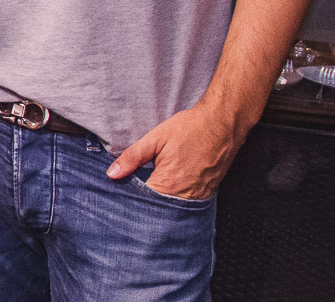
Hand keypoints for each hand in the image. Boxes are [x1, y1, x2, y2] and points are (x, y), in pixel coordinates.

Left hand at [106, 101, 244, 199]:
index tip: (123, 196)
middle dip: (147, 205)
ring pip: (175, 209)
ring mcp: (200, 196)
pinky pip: (189, 202)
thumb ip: (132, 157)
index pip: (145, 204)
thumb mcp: (155, 139)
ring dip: (163, 204)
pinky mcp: (209, 192)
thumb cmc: (189, 129)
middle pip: (160, 210)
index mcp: (169, 184)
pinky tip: (170, 190)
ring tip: (151, 194)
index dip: (132, 201)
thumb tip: (112, 174)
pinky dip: (178, 199)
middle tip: (134, 197)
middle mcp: (186, 195)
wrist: (222, 123)